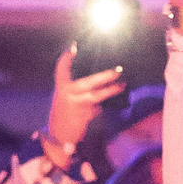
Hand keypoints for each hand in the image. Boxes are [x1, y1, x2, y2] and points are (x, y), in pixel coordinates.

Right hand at [45, 47, 124, 162]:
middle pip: (88, 82)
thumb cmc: (64, 115)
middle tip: (118, 70)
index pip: (61, 68)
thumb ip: (78, 90)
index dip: (67, 58)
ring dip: (111, 90)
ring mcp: (76, 105)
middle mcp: (67, 94)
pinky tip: (114, 99)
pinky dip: (105, 104)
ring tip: (123, 85)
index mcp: (61, 87)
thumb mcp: (66, 99)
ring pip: (97, 95)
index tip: (74, 47)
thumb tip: (99, 82)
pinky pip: (98, 107)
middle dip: (104, 76)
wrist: (59, 136)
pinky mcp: (85, 115)